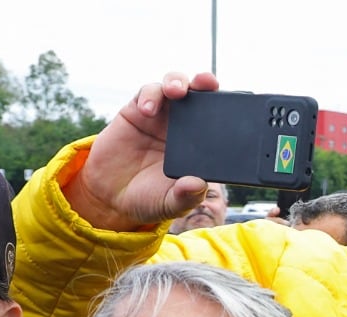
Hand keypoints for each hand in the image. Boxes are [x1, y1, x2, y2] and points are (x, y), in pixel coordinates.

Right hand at [65, 70, 219, 230]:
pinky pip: (147, 93)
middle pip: (200, 95)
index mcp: (200, 147)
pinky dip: (150, 95)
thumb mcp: (169, 204)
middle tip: (207, 82)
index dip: (229, 111)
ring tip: (176, 91)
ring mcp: (161, 116)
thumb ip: (185, 197)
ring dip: (178, 82)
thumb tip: (198, 185)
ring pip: (174, 86)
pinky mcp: (137, 110)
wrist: (110, 196)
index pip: (219, 123)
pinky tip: (147, 109)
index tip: (236, 107)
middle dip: (206, 83)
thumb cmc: (148, 199)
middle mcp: (184, 127)